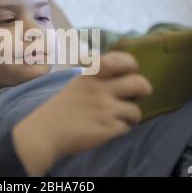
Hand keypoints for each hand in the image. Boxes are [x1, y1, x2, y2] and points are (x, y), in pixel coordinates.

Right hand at [12, 52, 151, 175]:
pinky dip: (121, 129)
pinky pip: (126, 127)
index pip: (120, 60)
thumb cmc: (61, 108)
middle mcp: (100, 90)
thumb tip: (122, 77)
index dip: (130, 64)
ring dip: (133, 116)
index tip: (130, 71)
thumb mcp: (77, 84)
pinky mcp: (106, 128)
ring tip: (124, 118)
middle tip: (140, 94)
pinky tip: (110, 128)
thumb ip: (97, 78)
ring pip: (136, 110)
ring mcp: (105, 110)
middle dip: (145, 89)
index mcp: (91, 76)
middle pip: (139, 83)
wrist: (46, 132)